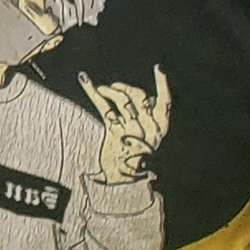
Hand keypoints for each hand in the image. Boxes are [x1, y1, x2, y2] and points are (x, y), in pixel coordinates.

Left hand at [82, 67, 169, 185]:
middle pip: (139, 96)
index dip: (163, 85)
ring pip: (122, 98)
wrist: (123, 180)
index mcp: (160, 128)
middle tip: (114, 88)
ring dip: (110, 89)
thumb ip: (146, 117)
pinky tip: (84, 79)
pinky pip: (103, 106)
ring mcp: (131, 130)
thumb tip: (137, 94)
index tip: (158, 68)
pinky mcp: (114, 133)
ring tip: (103, 89)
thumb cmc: (135, 155)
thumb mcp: (147, 136)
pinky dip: (91, 90)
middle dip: (125, 87)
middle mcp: (149, 128)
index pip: (165, 103)